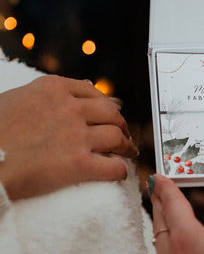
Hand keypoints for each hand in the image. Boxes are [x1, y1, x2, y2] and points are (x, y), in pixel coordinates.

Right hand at [0, 75, 137, 199]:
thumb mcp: (17, 98)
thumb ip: (49, 93)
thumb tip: (79, 88)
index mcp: (54, 88)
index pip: (94, 93)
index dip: (108, 105)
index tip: (112, 114)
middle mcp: (70, 108)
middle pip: (112, 114)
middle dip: (121, 125)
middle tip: (123, 135)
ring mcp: (76, 135)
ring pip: (118, 138)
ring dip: (126, 147)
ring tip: (127, 153)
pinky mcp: (78, 164)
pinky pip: (113, 167)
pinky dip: (120, 171)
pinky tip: (119, 174)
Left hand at [150, 175, 203, 253]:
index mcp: (190, 242)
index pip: (174, 207)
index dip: (166, 189)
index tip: (159, 177)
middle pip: (160, 222)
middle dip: (159, 202)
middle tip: (158, 187)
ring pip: (159, 240)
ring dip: (161, 221)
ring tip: (165, 209)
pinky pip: (164, 252)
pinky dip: (166, 239)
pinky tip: (176, 240)